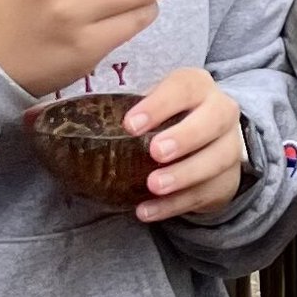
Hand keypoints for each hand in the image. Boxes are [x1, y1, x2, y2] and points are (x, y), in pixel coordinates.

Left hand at [123, 65, 249, 223]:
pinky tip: (147, 210)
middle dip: (186, 136)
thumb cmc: (165, 120)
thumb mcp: (150, 105)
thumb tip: (67, 119)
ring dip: (185, 174)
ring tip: (153, 186)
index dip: (160, 104)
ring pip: (218, 159)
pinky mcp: (227, 180)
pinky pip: (207, 193)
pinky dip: (176, 204)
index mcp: (197, 86)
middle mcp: (221, 112)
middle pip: (216, 119)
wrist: (203, 146)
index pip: (185, 86)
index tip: (131, 125)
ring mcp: (229, 147)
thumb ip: (124, 107)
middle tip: (155, 153)